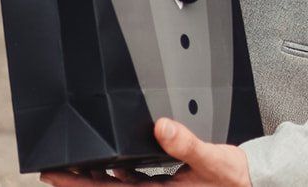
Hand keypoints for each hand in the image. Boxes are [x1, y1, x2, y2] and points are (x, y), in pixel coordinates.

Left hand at [41, 120, 249, 186]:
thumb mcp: (213, 161)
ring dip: (96, 175)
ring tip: (75, 164)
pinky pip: (135, 181)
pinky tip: (113, 164)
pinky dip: (120, 173)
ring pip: (118, 185)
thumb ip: (187, 145)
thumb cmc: (237, 180)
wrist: (255, 183)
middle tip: (52, 169)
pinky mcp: (167, 185)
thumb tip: (162, 128)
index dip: (79, 184)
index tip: (55, 176)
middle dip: (78, 180)